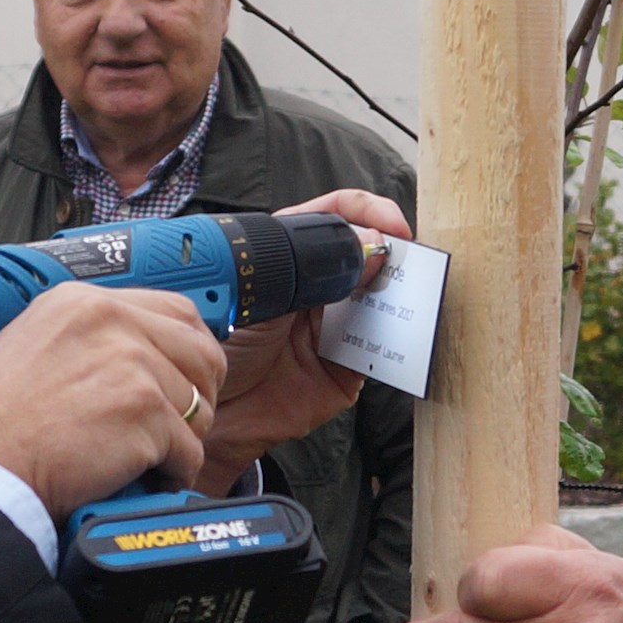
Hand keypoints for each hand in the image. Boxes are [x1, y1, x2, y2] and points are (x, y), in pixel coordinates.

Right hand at [0, 283, 222, 508]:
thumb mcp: (33, 347)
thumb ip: (89, 342)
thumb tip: (141, 361)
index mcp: (83, 303)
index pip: (176, 312)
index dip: (191, 353)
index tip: (188, 380)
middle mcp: (111, 322)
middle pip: (202, 355)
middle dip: (199, 398)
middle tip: (177, 429)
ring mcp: (131, 364)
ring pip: (198, 408)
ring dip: (179, 442)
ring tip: (146, 461)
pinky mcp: (144, 411)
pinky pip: (188, 451)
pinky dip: (171, 475)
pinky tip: (142, 481)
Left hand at [204, 188, 413, 468]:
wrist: (212, 410)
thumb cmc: (222, 345)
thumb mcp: (262, 297)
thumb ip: (315, 271)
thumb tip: (371, 246)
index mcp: (293, 257)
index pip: (337, 217)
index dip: (368, 212)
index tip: (392, 225)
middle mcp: (319, 287)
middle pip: (369, 257)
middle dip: (393, 254)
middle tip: (409, 261)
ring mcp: (337, 327)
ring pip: (382, 301)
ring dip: (399, 296)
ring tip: (407, 294)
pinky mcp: (350, 370)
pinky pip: (381, 349)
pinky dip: (395, 340)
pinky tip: (396, 332)